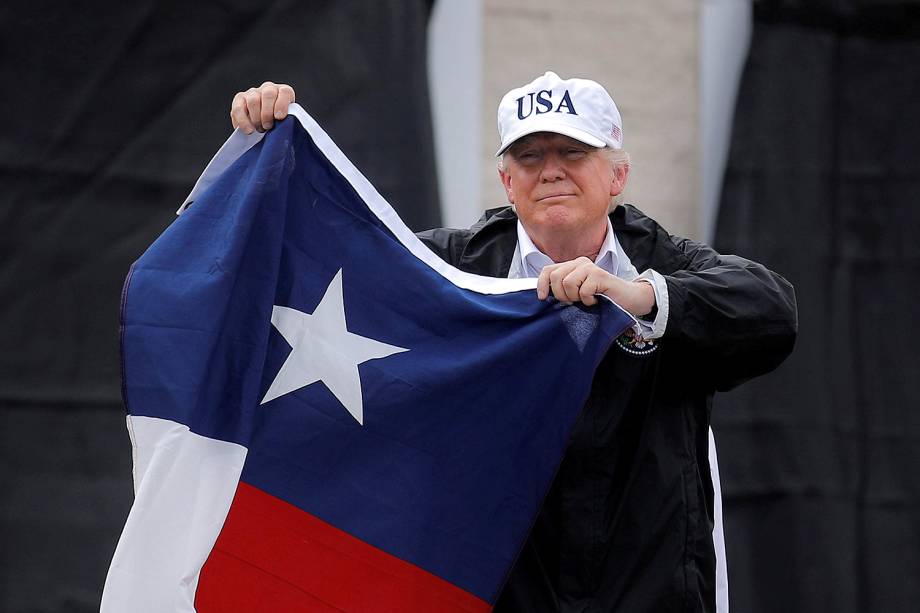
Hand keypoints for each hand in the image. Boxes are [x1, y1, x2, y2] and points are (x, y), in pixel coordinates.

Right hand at [230, 81, 296, 133]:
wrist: (263, 131)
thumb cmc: (278, 127)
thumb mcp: (286, 123)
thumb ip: (288, 121)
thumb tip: (285, 125)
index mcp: (283, 92)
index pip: (285, 92)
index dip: (282, 104)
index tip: (279, 117)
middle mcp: (269, 88)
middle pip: (268, 94)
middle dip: (268, 113)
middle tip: (268, 127)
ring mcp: (253, 92)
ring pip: (254, 100)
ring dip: (257, 118)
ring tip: (260, 129)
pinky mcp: (240, 99)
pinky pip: (239, 108)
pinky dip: (243, 121)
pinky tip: (249, 130)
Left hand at [537, 256, 655, 315]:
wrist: (628, 299)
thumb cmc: (601, 297)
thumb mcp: (577, 293)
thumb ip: (563, 289)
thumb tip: (543, 295)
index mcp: (572, 265)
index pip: (548, 270)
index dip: (541, 284)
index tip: (542, 298)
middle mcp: (580, 263)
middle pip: (555, 277)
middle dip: (561, 295)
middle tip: (574, 301)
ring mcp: (590, 268)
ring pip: (567, 283)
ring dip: (575, 297)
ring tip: (586, 300)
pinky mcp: (600, 275)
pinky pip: (583, 291)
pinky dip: (588, 301)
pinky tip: (596, 300)